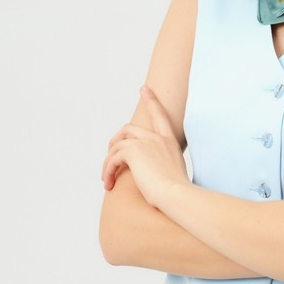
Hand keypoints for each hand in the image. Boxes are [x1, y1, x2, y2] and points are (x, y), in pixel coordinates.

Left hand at [101, 85, 189, 208]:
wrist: (176, 195)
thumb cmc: (176, 192)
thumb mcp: (172, 173)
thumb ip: (163, 166)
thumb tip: (153, 173)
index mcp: (169, 141)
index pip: (159, 115)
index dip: (151, 100)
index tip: (144, 88)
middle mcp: (158, 138)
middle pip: (128, 128)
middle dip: (115, 141)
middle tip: (109, 159)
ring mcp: (146, 142)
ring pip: (117, 145)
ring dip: (108, 163)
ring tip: (107, 179)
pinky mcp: (133, 151)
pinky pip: (113, 158)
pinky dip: (107, 171)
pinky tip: (109, 184)